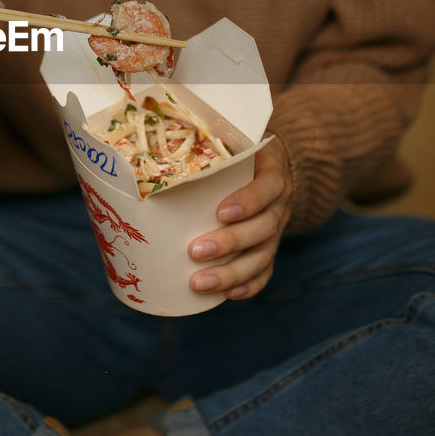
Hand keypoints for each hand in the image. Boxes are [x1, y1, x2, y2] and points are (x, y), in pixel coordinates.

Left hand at [187, 147, 291, 299]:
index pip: (268, 187)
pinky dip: (248, 286)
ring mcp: (276, 230)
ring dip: (232, 273)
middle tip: (194, 251)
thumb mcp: (231, 140)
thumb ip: (206, 142)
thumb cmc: (238, 151)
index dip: (248, 202)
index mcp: (271, 173)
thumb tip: (155, 150)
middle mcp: (278, 205)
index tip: (220, 213)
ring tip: (199, 282)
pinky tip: (228, 295)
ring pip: (263, 256)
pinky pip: (265, 272)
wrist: (268, 165)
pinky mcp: (269, 248)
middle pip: (263, 228)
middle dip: (230, 243)